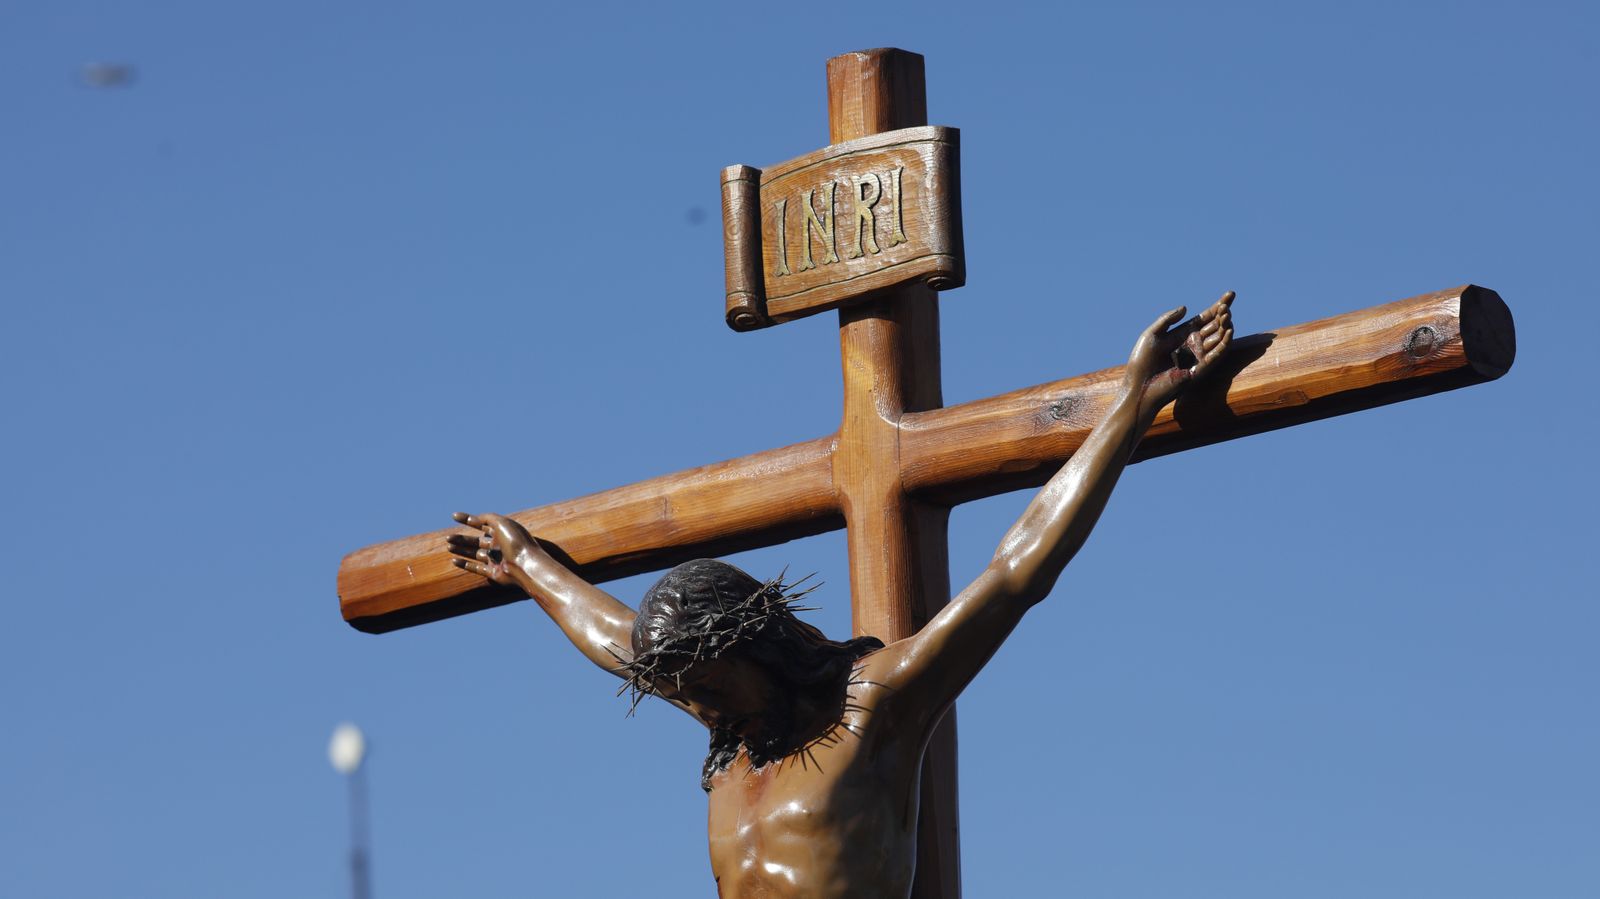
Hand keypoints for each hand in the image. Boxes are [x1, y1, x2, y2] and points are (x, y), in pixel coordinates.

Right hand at [447, 511, 536, 586]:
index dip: (467, 519)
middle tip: (448, 538)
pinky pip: (477, 568)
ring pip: (475, 553)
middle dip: (462, 539)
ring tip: (449, 546)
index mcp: (502, 531)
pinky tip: (454, 561)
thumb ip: (488, 517)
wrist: (525, 565)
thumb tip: (476, 518)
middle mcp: (499, 545)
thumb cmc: (515, 541)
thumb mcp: (502, 523)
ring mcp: (496, 559)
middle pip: (476, 540)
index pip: (481, 523)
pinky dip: (465, 564)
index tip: (454, 516)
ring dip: (461, 550)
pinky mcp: (494, 572)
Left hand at [1124, 291, 1233, 413]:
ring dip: (1225, 327)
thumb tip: (1186, 308)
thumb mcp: (1152, 334)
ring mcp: (1198, 357)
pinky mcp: (1200, 370)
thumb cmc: (1142, 361)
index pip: (1205, 318)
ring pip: (1218, 339)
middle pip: (1215, 326)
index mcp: (1182, 334)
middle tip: (1226, 307)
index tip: (1230, 294)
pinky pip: (1216, 356)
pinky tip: (1228, 332)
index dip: (1218, 306)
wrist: (1139, 386)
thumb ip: (1167, 320)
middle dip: (1223, 315)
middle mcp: (1193, 345)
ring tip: (1226, 316)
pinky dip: (1224, 344)